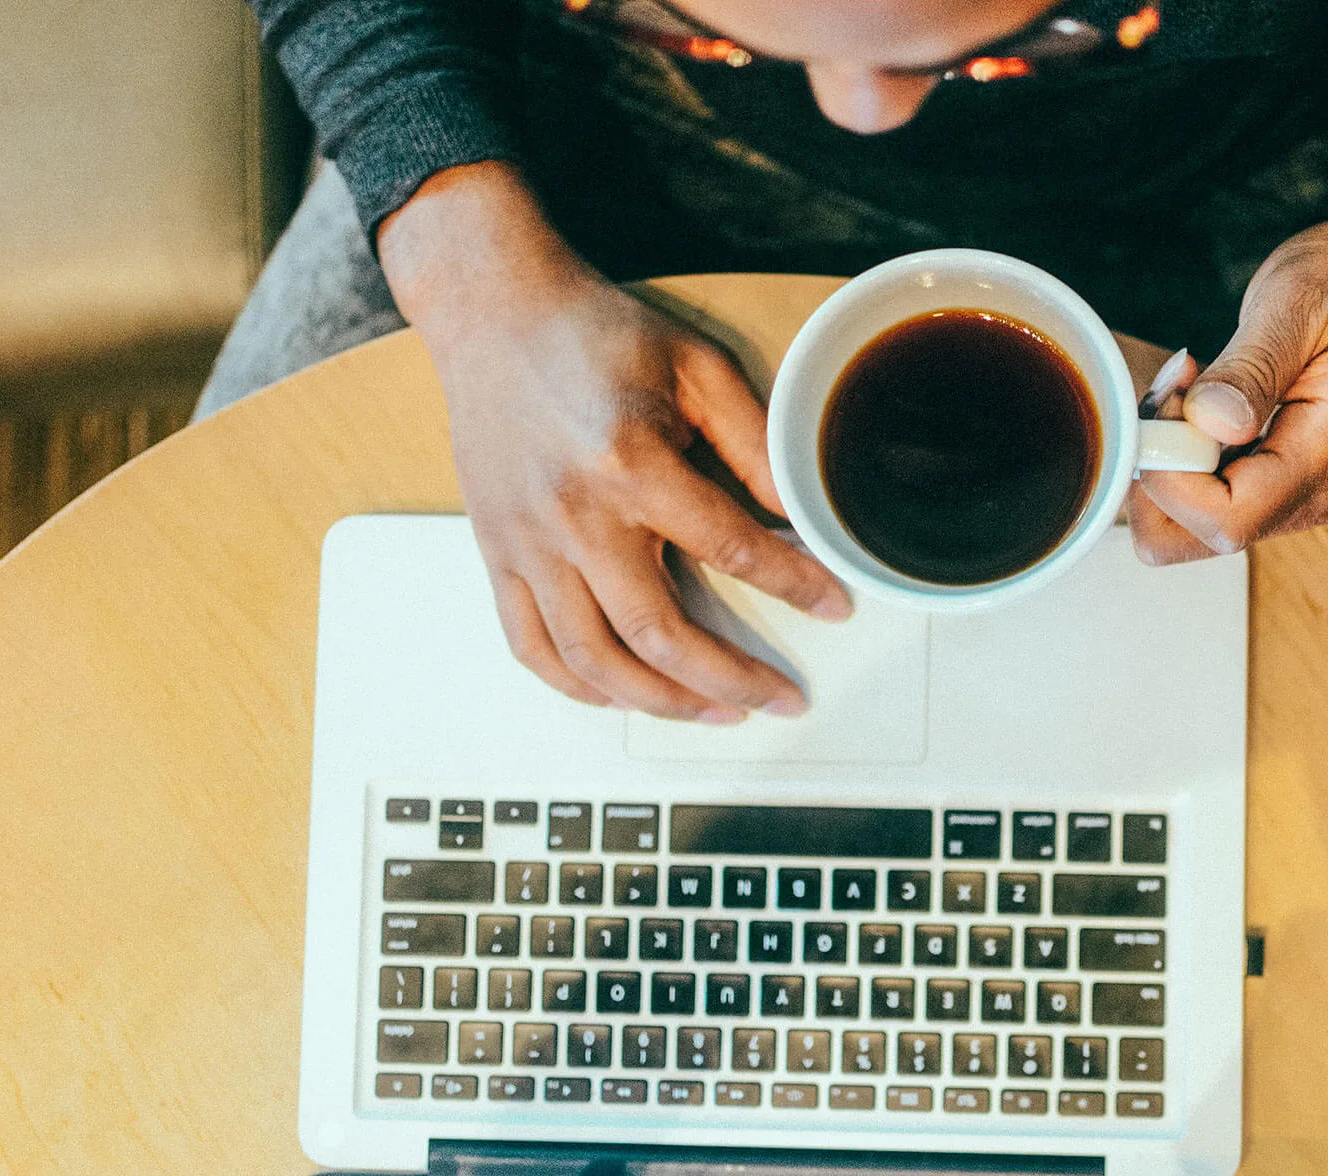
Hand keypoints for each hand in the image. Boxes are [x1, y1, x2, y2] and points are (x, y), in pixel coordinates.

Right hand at [379, 162, 851, 721]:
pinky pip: (530, 646)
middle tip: (780, 699)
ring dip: (661, 702)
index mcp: (630, 466)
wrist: (493, 312)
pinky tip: (624, 697)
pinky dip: (578, 686)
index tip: (834, 607)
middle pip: (659, 635)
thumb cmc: (594, 333)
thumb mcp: (694, 365)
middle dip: (730, 680)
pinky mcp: (496, 555)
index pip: (730, 550)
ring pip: (594, 660)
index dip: (793, 587)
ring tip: (716, 711)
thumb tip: (798, 512)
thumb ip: (752, 441)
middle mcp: (573, 518)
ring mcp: (527, 546)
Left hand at [1127, 213, 1327, 563]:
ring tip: (1192, 379)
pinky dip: (1184, 452)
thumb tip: (1207, 422)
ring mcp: (1295, 494)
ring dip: (1167, 458)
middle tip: (1172, 389)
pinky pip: (1207, 495)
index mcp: (1325, 458)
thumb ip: (1252, 368)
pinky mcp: (1278, 480)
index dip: (1171, 475)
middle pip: (1192, 539)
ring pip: (1189, 522)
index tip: (1172, 399)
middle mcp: (1311, 495)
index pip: (1223, 520)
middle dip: (1155, 474)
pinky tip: (1202, 393)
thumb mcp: (1304, 299)